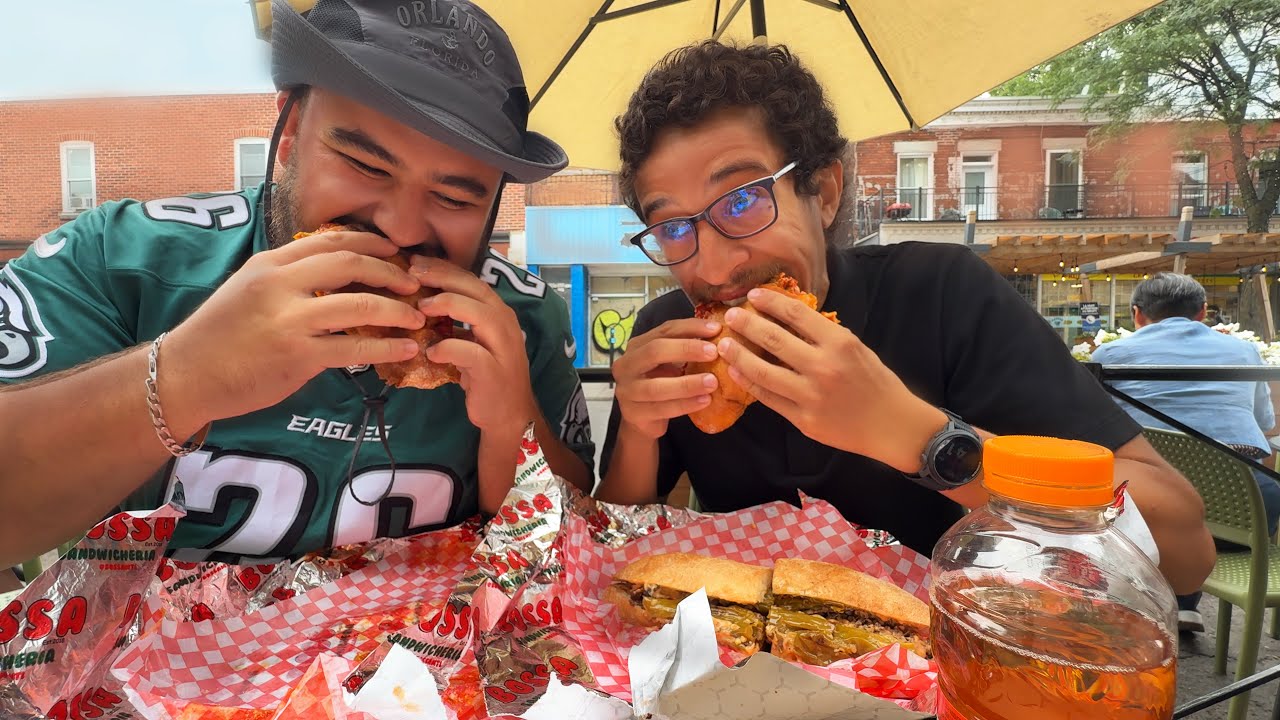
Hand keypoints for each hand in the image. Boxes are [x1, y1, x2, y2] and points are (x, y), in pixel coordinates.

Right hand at [161, 228, 427, 433]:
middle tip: (415, 282)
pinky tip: (405, 350)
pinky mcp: (297, 354)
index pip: (331, 240)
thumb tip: (337, 278)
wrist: (185, 375)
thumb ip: (290, 280)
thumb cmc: (220, 336)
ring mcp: (289, 319)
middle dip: (391, 271)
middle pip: (350, 263)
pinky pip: (354, 347)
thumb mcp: (250, 290)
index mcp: (271, 263)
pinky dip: (386, 348)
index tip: (396, 251)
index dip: (371, 242)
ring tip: (417, 316)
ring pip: (359, 304)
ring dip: (396, 310)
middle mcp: (280, 283)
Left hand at [409, 256, 535, 435]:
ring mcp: (503, 347)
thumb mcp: (473, 342)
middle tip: (413, 274)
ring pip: (479, 313)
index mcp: (499, 314)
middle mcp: (505, 324)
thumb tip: (422, 300)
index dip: (444, 269)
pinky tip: (431, 351)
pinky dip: (448, 348)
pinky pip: (471, 353)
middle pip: (476, 289)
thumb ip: (457, 322)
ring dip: (448, 305)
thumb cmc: (486, 376)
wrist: (509, 415)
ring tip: (421, 308)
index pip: (472, 281)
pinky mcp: (494, 371)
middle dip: (443, 277)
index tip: (416, 263)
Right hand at [610, 318, 722, 439]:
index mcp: (637, 347)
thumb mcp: (667, 364)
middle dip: (686, 349)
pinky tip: (705, 401)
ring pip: (656, 386)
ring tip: (712, 382)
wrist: (640, 419)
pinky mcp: (633, 414)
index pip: (664, 330)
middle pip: (654, 351)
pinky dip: (685, 405)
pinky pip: (661, 409)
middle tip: (713, 353)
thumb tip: (718, 336)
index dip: (691, 327)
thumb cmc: (658, 385)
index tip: (716, 329)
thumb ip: (684, 350)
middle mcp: (627, 365)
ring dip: (687, 384)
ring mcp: (627, 391)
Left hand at [718, 288, 945, 470]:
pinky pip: (768, 398)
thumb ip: (825, 335)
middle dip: (747, 324)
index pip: (797, 315)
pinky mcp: (803, 419)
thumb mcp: (856, 348)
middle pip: (773, 340)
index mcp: (839, 343)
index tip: (752, 295)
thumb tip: (790, 318)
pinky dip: (749, 383)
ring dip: (738, 355)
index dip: (771, 302)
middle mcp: (822, 367)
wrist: (891, 426)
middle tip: (731, 316)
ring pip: (762, 371)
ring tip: (724, 344)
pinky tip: (737, 372)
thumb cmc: (876, 382)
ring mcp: (810, 395)